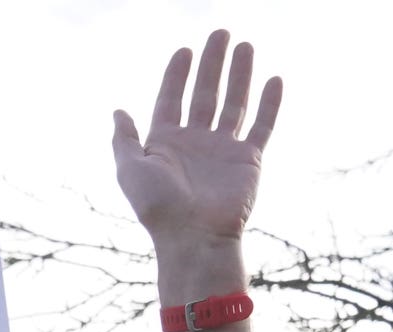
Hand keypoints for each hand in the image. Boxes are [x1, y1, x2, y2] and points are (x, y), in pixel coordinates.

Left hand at [110, 31, 282, 312]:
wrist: (193, 237)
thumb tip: (118, 111)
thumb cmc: (158, 208)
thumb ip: (125, 140)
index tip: (185, 50)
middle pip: (205, 93)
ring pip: (234, 103)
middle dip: (212, 63)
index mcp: (165, 143)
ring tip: (245, 45)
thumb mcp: (130, 170)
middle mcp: (195, 142)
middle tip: (221, 32)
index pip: (171, 98)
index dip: (177, 74)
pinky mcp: (248, 160)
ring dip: (239, 74)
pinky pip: (262, 126)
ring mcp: (223, 149)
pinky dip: (270, 103)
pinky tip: (274, 79)